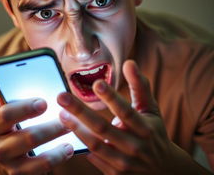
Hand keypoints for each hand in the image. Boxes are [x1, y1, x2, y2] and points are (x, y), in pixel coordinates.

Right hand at [0, 95, 73, 174]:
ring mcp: (9, 163)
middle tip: (68, 117)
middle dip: (51, 127)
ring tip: (70, 131)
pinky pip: (39, 169)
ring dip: (56, 143)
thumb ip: (13, 99)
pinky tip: (68, 149)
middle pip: (27, 137)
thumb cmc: (16, 126)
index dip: (25, 108)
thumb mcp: (13, 113)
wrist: (10, 155)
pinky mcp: (19, 174)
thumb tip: (6, 84)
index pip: (6, 114)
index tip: (44, 103)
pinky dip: (56, 158)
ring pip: (35, 155)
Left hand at [57, 60, 177, 173]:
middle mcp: (134, 146)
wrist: (164, 170)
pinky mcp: (115, 173)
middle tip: (62, 97)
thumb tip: (129, 62)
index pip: (126, 111)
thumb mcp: (151, 109)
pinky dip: (81, 145)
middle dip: (80, 111)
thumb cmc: (154, 133)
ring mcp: (124, 163)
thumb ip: (140, 86)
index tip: (96, 84)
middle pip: (103, 128)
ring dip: (76, 128)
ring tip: (62, 114)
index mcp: (144, 128)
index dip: (112, 98)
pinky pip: (94, 158)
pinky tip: (70, 131)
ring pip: (95, 144)